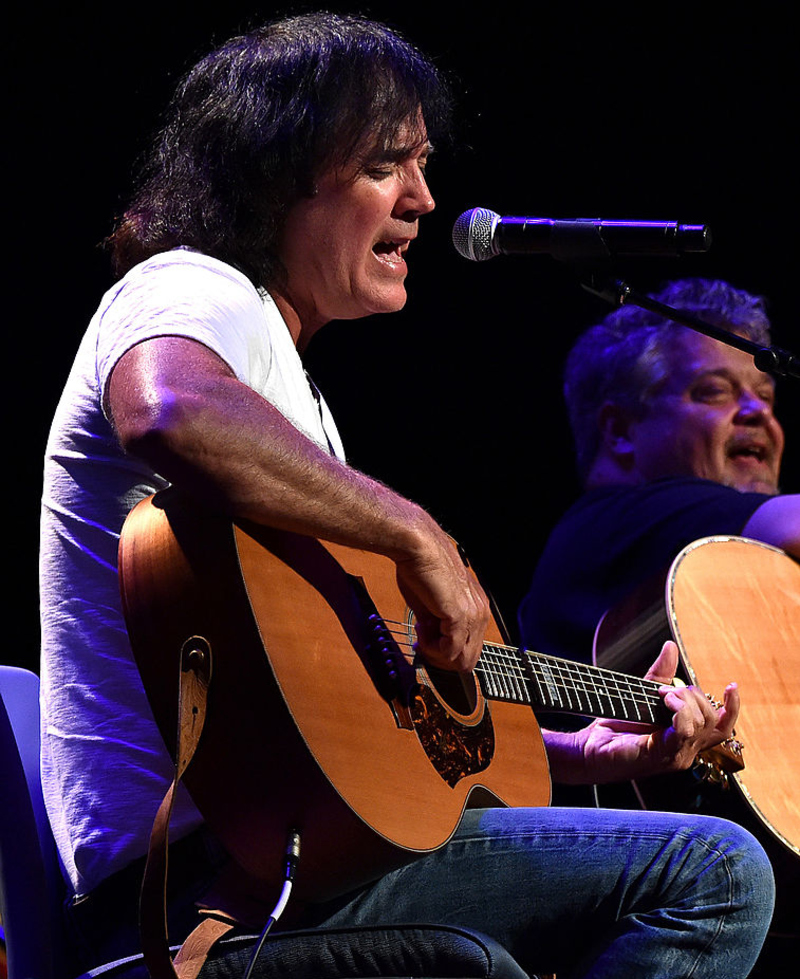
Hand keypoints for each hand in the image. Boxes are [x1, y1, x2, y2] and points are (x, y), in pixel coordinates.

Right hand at [394, 528, 489, 672]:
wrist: (418, 547)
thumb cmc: (422, 567)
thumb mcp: (431, 602)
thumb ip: (436, 624)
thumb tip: (430, 640)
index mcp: (477, 607)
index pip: (471, 646)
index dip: (446, 649)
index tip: (427, 639)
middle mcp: (480, 612)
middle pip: (470, 659)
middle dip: (443, 657)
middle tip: (424, 640)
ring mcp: (473, 616)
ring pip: (463, 660)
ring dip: (438, 653)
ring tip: (423, 633)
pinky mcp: (460, 617)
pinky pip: (450, 651)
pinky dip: (432, 648)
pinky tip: (422, 630)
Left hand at [572, 641, 739, 782]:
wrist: (589, 746)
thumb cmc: (616, 725)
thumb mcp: (642, 694)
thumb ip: (660, 675)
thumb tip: (670, 647)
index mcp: (686, 736)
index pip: (723, 725)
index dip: (732, 706)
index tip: (732, 685)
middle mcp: (686, 749)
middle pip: (713, 719)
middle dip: (694, 695)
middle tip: (665, 691)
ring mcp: (676, 755)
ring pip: (702, 724)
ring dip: (685, 702)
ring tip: (662, 695)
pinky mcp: (661, 757)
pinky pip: (684, 733)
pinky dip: (679, 713)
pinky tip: (664, 702)